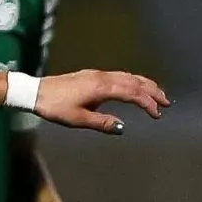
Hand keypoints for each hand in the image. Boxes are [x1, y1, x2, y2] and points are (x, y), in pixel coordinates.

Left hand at [34, 71, 168, 133]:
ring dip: (144, 84)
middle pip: (134, 81)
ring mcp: (97, 74)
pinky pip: (118, 75)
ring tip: (156, 94)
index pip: (132, 93)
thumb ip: (102, 122)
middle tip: (166, 103)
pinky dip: (132, 81)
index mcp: (102, 87)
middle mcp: (102, 77)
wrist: (35, 91)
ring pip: (127, 76)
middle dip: (152, 91)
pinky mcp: (91, 75)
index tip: (157, 114)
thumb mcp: (78, 119)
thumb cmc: (55, 107)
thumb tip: (122, 127)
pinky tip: (133, 87)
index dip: (147, 103)